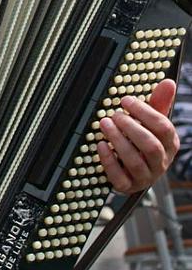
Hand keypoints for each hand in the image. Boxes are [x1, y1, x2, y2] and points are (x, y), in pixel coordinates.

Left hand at [97, 78, 179, 192]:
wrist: (134, 170)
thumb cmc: (144, 140)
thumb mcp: (152, 122)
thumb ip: (159, 103)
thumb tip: (168, 82)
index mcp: (170, 144)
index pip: (164, 127)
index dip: (144, 112)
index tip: (126, 100)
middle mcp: (160, 162)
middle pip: (151, 146)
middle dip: (131, 128)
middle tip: (115, 115)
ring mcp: (145, 177)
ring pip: (135, 162)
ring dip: (118, 141)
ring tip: (104, 124)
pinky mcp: (128, 186)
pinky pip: (119, 178)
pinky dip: (108, 160)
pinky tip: (100, 145)